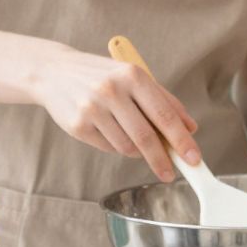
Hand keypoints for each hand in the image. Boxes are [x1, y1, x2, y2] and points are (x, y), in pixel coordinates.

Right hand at [29, 44, 199, 181]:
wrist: (53, 72)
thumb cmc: (103, 75)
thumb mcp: (135, 78)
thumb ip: (164, 101)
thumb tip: (190, 128)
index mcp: (133, 76)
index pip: (164, 115)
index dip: (181, 140)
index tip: (193, 158)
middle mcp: (112, 91)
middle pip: (146, 137)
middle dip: (162, 159)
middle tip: (171, 174)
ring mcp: (92, 109)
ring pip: (127, 146)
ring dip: (137, 151)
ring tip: (131, 135)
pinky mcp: (77, 125)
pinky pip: (109, 148)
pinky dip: (117, 146)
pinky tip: (111, 131)